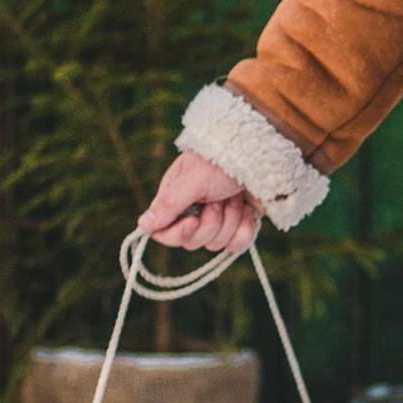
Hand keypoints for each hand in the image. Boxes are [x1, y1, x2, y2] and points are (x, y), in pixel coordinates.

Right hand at [142, 151, 261, 255]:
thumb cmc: (222, 161)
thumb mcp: (193, 180)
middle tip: (219, 198)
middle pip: (192, 242)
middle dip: (210, 222)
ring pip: (216, 244)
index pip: (163, 233)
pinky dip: (245, 228)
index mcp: (175, 199)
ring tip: (234, 197)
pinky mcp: (237, 227)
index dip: (177, 234)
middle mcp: (192, 213)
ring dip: (230, 219)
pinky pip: (236, 245)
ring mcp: (216, 222)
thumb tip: (143, 225)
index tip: (192, 221)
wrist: (260, 156)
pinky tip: (248, 209)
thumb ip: (169, 204)